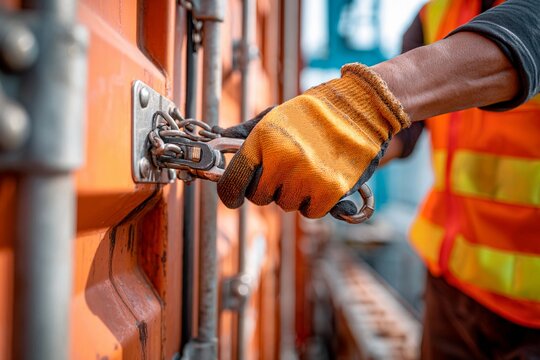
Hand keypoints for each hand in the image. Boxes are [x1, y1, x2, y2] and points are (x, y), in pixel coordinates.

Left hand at [216, 63, 409, 218]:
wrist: (361, 108)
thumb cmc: (313, 113)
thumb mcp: (274, 115)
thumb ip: (245, 133)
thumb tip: (216, 141)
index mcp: (263, 139)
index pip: (233, 181)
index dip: (230, 194)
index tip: (234, 198)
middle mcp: (282, 159)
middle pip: (260, 197)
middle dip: (270, 188)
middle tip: (287, 170)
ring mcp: (306, 175)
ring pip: (286, 205)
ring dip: (295, 193)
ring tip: (310, 168)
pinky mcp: (331, 190)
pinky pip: (311, 212)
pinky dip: (317, 202)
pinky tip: (324, 178)